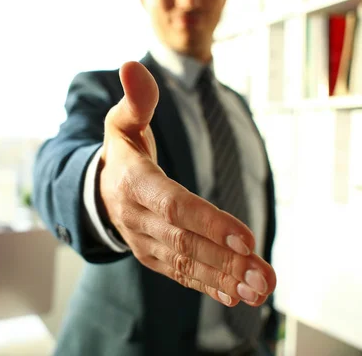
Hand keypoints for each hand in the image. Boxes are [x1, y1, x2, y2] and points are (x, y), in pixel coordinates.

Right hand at [98, 61, 275, 307]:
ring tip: (261, 290)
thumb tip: (130, 65)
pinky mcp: (152, 255)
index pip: (173, 204)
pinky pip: (180, 273)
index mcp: (133, 182)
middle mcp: (137, 217)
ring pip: (186, 262)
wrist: (97, 190)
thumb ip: (136, 99)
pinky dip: (209, 285)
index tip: (246, 237)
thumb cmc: (121, 150)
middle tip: (263, 273)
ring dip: (224, 278)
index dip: (208, 221)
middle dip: (225, 258)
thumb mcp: (123, 121)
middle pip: (185, 240)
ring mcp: (144, 240)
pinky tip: (238, 295)